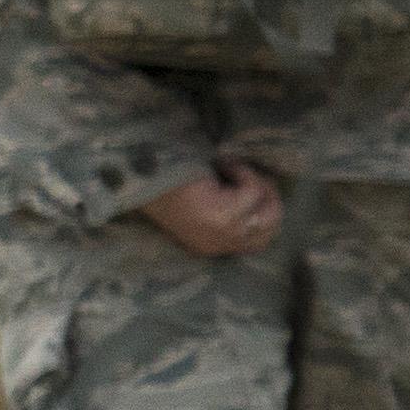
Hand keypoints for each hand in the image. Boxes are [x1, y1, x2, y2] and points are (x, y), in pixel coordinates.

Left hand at [141, 160, 284, 257]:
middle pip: (269, 231)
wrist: (139, 172)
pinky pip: (253, 194)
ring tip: (236, 170)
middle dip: (270, 200)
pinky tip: (225, 164)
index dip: (265, 211)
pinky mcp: (221, 218)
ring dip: (259, 186)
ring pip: (267, 214)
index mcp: (209, 245)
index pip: (258, 242)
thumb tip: (268, 192)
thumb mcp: (205, 201)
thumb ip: (233, 208)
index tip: (252, 185)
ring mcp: (219, 235)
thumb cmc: (169, 180)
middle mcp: (215, 245)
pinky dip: (245, 174)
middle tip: (254, 177)